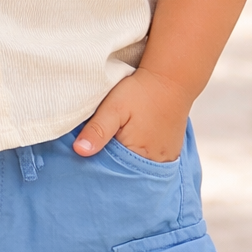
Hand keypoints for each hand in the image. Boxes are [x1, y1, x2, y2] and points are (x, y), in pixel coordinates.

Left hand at [73, 69, 188, 161]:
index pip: (112, 172)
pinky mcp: (171, 152)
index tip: (93, 149)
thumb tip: (80, 151)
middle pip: (126, 172)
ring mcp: (166, 159)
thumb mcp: (114, 107)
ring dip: (128, 160)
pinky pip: (152, 162)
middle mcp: (156, 163)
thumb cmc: (142, 92)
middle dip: (113, 163)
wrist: (171, 78)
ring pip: (139, 168)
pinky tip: (135, 141)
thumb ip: (97, 130)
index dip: (99, 162)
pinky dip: (141, 156)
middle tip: (108, 141)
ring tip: (122, 140)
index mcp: (138, 156)